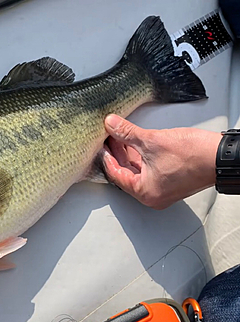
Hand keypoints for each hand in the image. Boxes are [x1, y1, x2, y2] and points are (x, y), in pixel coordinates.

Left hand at [102, 114, 221, 209]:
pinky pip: (148, 169)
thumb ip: (127, 133)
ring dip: (128, 153)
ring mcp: (162, 189)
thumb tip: (111, 124)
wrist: (222, 156)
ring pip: (137, 171)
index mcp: (145, 193)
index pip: (115, 174)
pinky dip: (140, 156)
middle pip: (125, 173)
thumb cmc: (194, 156)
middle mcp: (152, 196)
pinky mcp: (170, 181)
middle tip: (108, 137)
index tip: (100, 144)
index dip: (106, 156)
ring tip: (119, 136)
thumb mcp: (152, 141)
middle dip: (117, 153)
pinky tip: (135, 142)